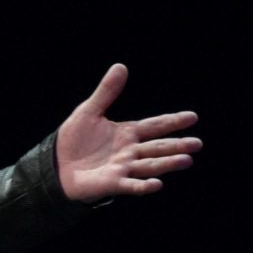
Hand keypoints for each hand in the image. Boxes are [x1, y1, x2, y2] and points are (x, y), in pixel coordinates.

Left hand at [56, 64, 200, 202]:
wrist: (56, 164)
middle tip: (197, 144)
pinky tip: (157, 184)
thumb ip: (106, 92)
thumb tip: (120, 66)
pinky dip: (144, 186)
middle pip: (158, 147)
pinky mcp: (113, 183)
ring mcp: (123, 168)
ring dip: (167, 164)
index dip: (173, 121)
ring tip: (186, 160)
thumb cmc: (74, 139)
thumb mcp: (89, 111)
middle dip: (177, 146)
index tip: (192, 117)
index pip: (155, 126)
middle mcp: (130, 151)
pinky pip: (131, 185)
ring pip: (150, 166)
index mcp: (128, 133)